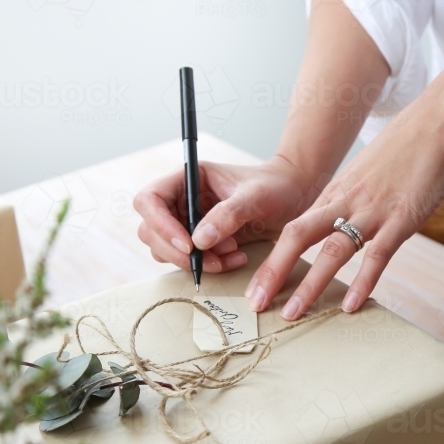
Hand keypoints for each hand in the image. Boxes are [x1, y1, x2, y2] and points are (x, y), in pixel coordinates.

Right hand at [134, 154, 321, 272]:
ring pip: (166, 250)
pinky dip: (209, 265)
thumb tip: (198, 241)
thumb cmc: (275, 187)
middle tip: (210, 260)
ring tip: (232, 253)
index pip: (150, 200)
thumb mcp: (255, 196)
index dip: (159, 224)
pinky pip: (189, 261)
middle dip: (178, 252)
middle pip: (151, 230)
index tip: (188, 244)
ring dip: (195, 261)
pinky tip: (235, 257)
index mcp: (187, 178)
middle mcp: (181, 200)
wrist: (293, 198)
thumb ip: (227, 215)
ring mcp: (187, 222)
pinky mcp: (200, 242)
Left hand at [245, 113, 443, 318]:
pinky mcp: (402, 218)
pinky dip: (362, 282)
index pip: (293, 230)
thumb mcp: (366, 173)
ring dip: (310, 285)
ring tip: (292, 314)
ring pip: (332, 251)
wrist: (439, 121)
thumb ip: (351, 199)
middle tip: (257, 303)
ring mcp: (373, 210)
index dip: (272, 259)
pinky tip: (350, 306)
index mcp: (336, 193)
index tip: (257, 286)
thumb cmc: (407, 148)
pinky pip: (377, 255)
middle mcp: (346, 201)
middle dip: (274, 272)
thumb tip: (343, 223)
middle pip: (297, 238)